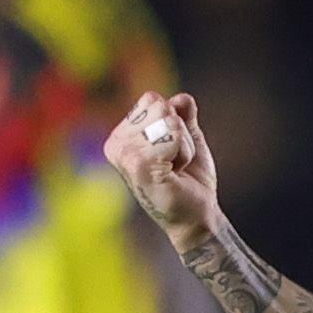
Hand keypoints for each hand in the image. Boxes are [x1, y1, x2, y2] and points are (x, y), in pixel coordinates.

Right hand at [105, 91, 221, 241]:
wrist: (196, 214)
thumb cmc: (189, 180)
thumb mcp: (187, 138)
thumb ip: (183, 115)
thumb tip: (181, 98)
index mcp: (121, 135)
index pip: (151, 98)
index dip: (174, 121)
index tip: (171, 150)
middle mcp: (116, 143)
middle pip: (160, 105)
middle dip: (180, 133)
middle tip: (175, 161)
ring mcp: (125, 154)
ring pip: (169, 121)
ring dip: (183, 146)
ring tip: (174, 168)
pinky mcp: (138, 165)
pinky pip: (173, 136)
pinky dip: (184, 154)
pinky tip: (174, 174)